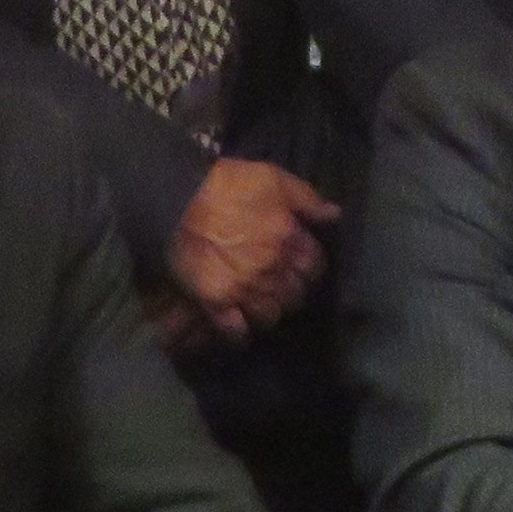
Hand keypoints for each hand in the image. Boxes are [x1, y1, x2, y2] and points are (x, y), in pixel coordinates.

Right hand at [169, 157, 338, 337]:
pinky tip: (238, 325)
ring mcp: (244, 288)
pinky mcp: (216, 302)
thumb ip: (307, 198)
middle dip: (290, 291)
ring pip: (270, 316)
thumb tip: (335, 215)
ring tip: (258, 305)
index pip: (314, 267)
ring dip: (267, 311)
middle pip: (294, 296)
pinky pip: (236, 331)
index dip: (308, 267)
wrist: (177, 198)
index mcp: (289, 238)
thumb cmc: (227, 184)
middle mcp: (272, 268)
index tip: (299, 266)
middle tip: (278, 286)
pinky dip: (240, 333)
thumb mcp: (273, 178)